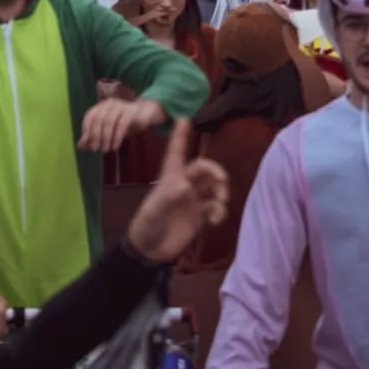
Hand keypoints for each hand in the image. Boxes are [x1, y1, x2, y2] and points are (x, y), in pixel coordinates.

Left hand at [77, 96, 166, 152]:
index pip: (89, 116)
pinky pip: (121, 125)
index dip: (86, 130)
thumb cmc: (124, 122)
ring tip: (106, 150)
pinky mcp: (130, 112)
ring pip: (108, 122)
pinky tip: (115, 147)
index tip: (87, 144)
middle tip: (96, 149)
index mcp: (100, 106)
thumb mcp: (108, 130)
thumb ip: (94, 136)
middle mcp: (108, 104)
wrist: (145, 113)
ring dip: (105, 138)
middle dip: (95, 136)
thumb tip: (80, 146)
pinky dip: (116, 137)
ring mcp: (119, 107)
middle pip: (98, 119)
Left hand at [126, 119, 230, 262]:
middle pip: (204, 169)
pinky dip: (220, 212)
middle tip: (221, 183)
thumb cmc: (147, 225)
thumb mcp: (155, 210)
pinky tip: (215, 220)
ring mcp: (194, 200)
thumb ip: (170, 197)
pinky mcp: (201, 217)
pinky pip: (216, 207)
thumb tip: (187, 185)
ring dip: (221, 193)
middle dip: (215, 172)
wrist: (150, 250)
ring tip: (219, 205)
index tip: (185, 118)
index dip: (180, 136)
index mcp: (170, 177)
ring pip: (214, 188)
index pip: (176, 152)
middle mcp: (184, 185)